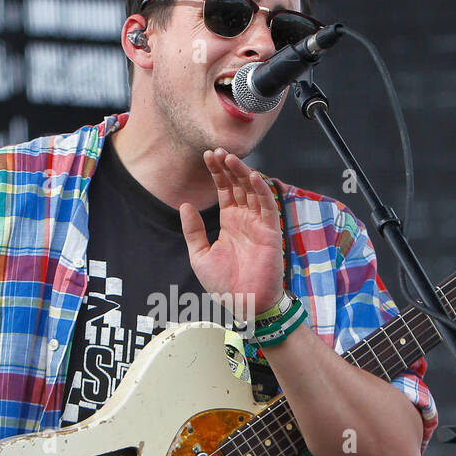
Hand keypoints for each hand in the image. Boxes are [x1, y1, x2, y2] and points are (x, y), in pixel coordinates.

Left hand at [180, 148, 284, 319]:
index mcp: (229, 222)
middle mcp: (245, 219)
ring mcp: (258, 223)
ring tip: (229, 158)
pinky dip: (261, 190)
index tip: (207, 156)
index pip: (224, 190)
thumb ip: (193, 230)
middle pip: (237, 185)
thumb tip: (185, 205)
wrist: (246, 304)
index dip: (217, 173)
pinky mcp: (270, 231)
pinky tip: (252, 175)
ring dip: (242, 173)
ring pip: (252, 191)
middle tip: (216, 151)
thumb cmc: (225, 285)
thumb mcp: (200, 256)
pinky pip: (267, 206)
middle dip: (227, 168)